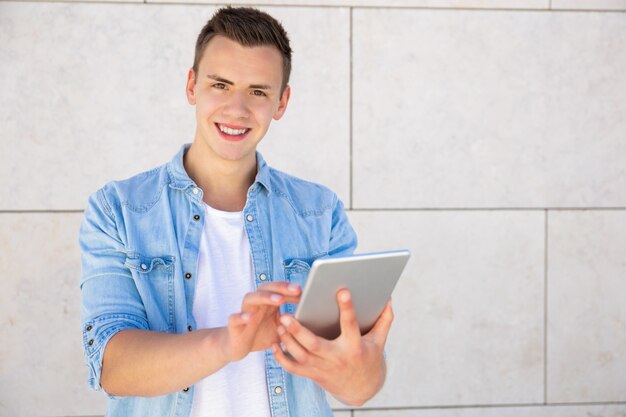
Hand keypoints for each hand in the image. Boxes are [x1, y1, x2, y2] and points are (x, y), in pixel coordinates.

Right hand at [221, 282, 300, 361]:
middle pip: (266, 288)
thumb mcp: (280, 329)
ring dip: (265, 297)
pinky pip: (235, 318)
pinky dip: (241, 316)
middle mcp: (255, 303)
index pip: (279, 289)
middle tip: (297, 289)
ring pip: (251, 298)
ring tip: (278, 300)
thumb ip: (293, 322)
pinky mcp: (234, 325)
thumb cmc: (261, 334)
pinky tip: (250, 317)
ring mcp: (244, 312)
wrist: (238, 347)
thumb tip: (315, 320)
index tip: (305, 290)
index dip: (291, 289)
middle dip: (282, 287)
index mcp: (267, 302)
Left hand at [271, 289, 393, 405]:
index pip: (350, 324)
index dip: (347, 307)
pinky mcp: (313, 375)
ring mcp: (323, 368)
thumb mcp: (379, 340)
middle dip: (299, 331)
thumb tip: (388, 297)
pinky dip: (281, 358)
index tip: (342, 290)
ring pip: (300, 355)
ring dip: (287, 340)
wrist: (362, 389)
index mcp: (354, 346)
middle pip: (314, 344)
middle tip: (286, 314)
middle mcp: (337, 358)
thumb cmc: (369, 358)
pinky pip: (293, 368)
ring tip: (279, 322)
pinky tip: (274, 344)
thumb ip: (384, 319)